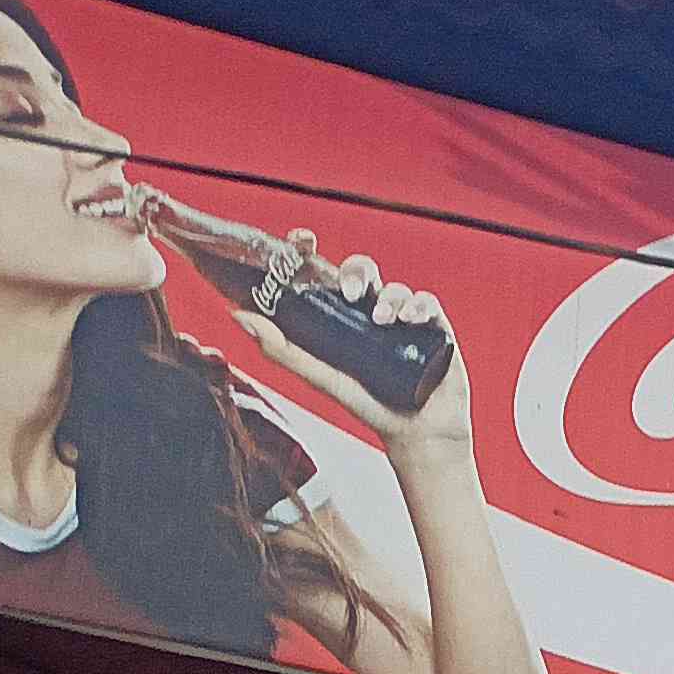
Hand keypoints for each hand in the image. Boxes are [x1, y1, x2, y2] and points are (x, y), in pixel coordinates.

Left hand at [235, 241, 474, 462]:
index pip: (327, 274)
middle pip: (363, 272)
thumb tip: (238, 316)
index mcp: (342, 317)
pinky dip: (419, 305)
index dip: (314, 252)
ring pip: (395, 287)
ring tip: (386, 320)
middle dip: (357, 272)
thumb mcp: (320, 377)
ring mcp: (405, 319)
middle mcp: (372, 312)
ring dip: (390, 296)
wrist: (417, 434)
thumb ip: (281, 350)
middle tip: (351, 293)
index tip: (303, 240)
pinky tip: (412, 320)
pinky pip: (427, 302)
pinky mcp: (435, 329)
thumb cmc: (368, 406)